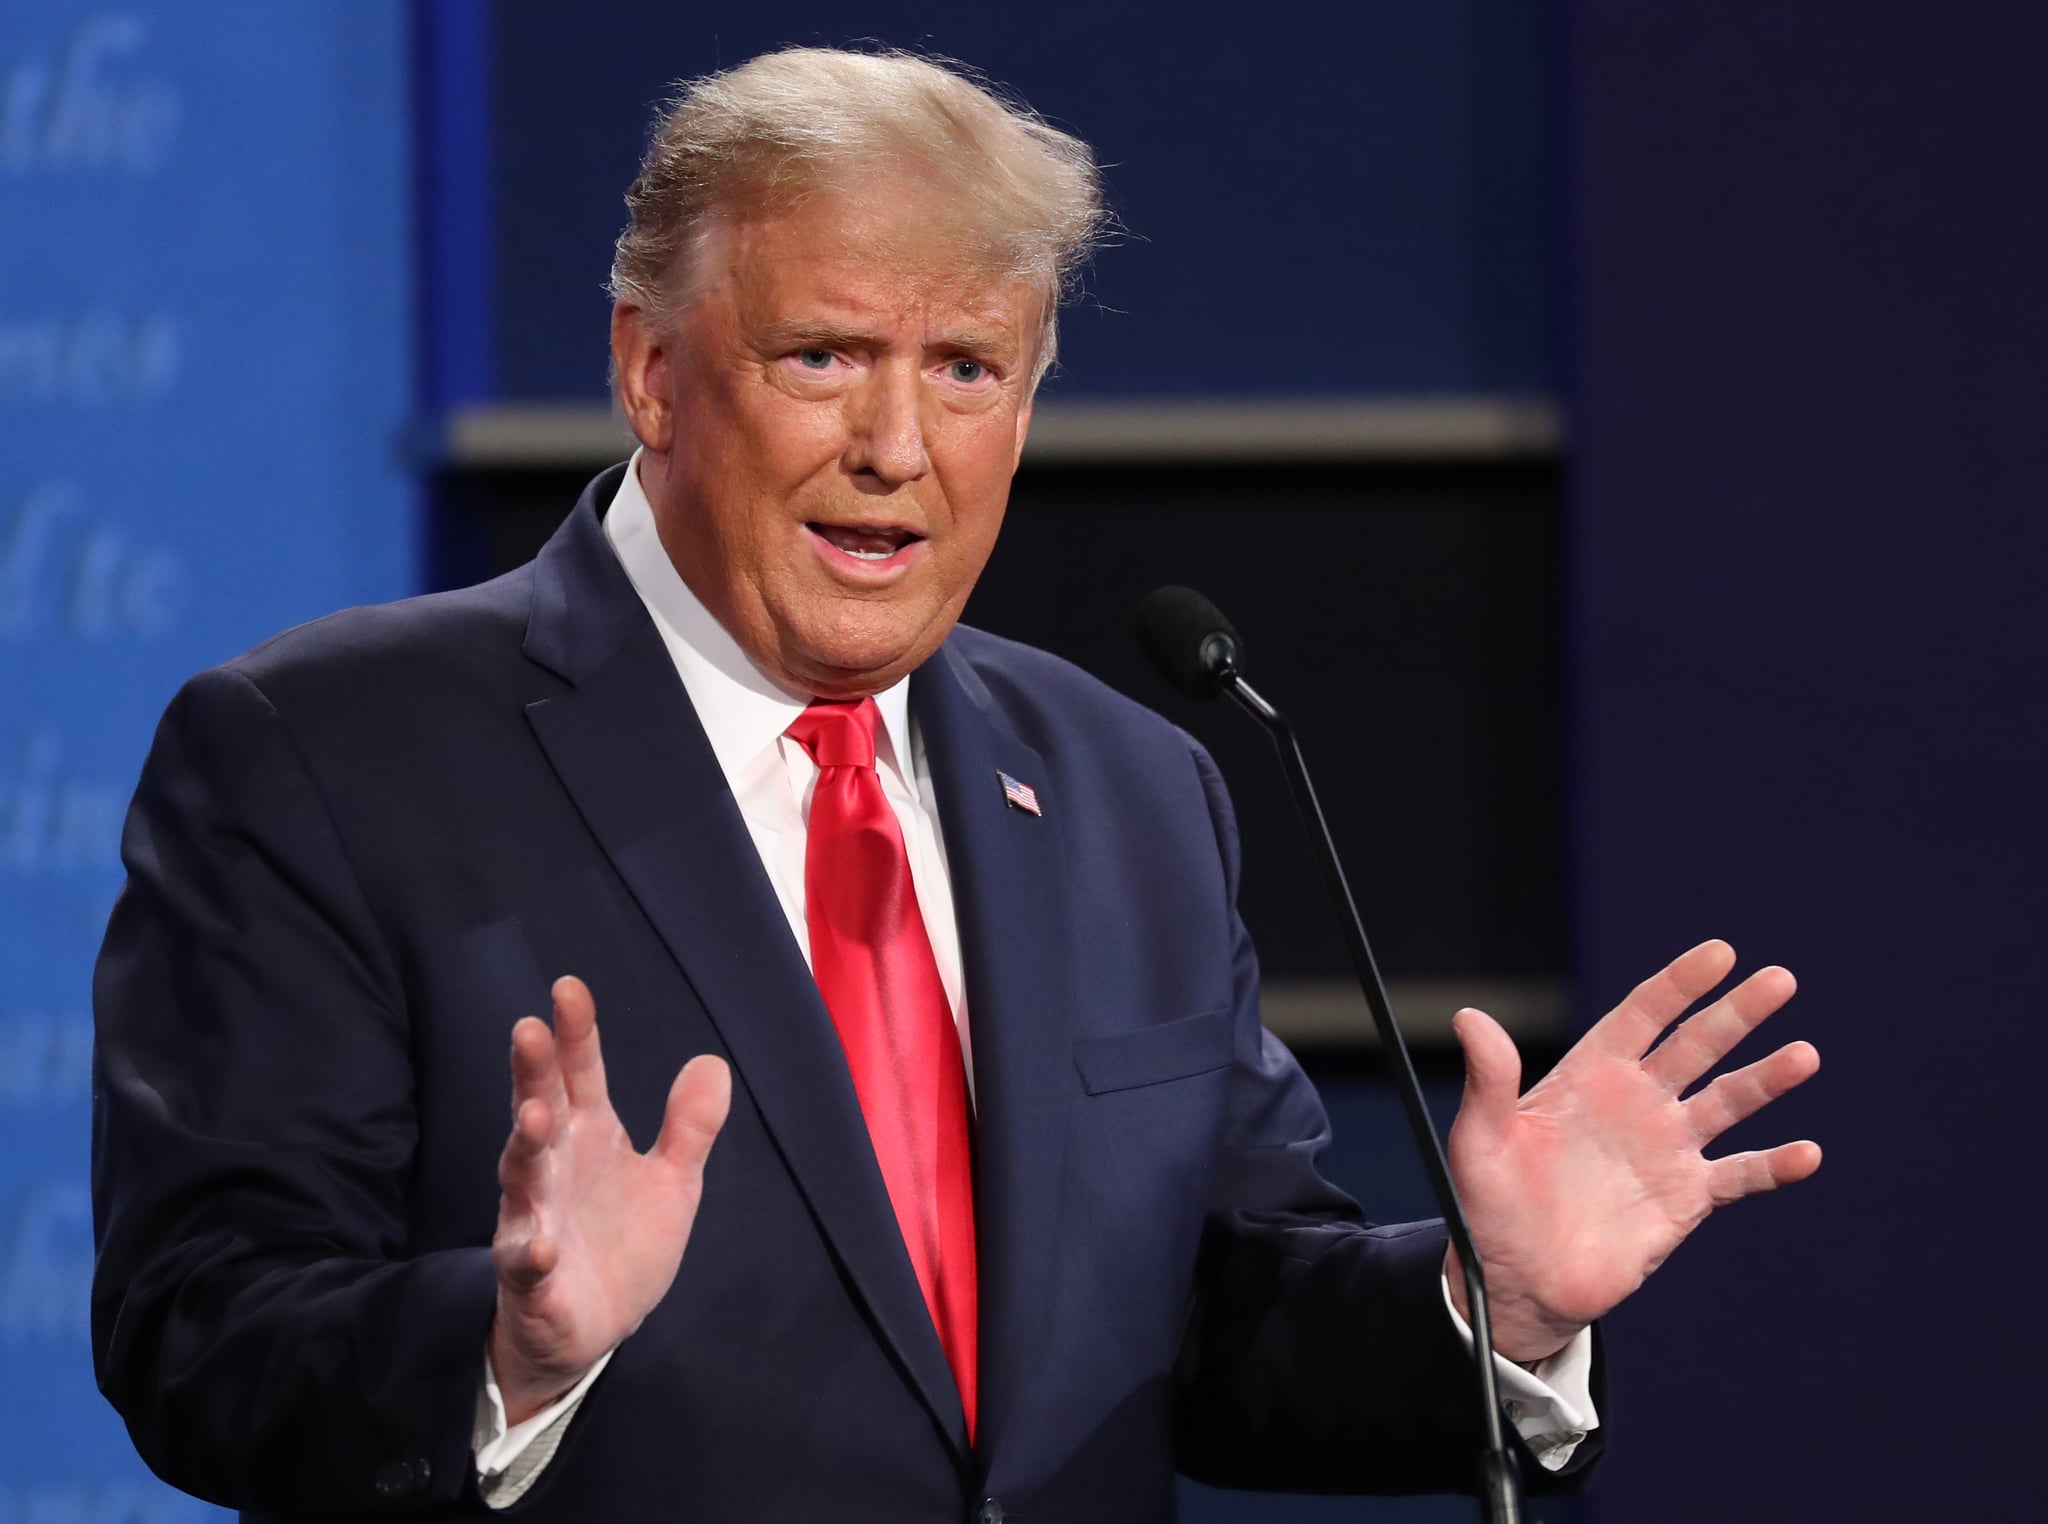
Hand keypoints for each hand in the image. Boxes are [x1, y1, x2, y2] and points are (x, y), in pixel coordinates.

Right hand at [489, 976, 730, 1423]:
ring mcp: (534, 1221)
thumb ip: (688, 1127)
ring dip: (525, 1146)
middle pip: (540, 1110)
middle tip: (530, 1029)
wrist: (591, 1330)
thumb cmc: (621, 1243)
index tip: (569, 988)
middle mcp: (553, 1169)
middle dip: (534, 1073)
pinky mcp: (531, 1279)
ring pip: (522, 1177)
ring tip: (534, 1116)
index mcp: (588, 1138)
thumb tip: (712, 1062)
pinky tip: (538, 1245)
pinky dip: (529, 1254)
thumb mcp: (671, 1183)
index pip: (579, 1076)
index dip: (575, 1035)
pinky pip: (525, 1263)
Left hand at [1444, 940, 1820, 1362]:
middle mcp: (1636, 1102)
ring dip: (1766, 1079)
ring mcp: (1666, 1148)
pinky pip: (1739, 1176)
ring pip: (1727, 1101)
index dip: (1679, 983)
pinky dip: (1774, 1166)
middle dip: (1737, 1013)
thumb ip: (1487, 1081)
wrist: (1517, 1281)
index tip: (1719, 953)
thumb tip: (1470, 1017)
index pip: (1642, 1016)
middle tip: (1779, 980)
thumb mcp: (1480, 1141)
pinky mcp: (1686, 1198)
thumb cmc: (1489, 1206)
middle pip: (1696, 1046)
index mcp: (1589, 1076)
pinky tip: (1806, 1153)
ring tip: (1804, 1055)